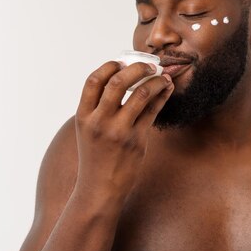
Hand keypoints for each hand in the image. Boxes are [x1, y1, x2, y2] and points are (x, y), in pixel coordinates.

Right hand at [74, 60, 173, 197]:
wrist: (100, 189)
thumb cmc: (96, 157)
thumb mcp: (87, 130)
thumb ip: (98, 108)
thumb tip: (120, 79)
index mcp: (84, 116)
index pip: (94, 80)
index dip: (110, 66)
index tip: (122, 61)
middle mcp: (100, 121)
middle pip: (119, 82)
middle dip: (138, 68)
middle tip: (149, 65)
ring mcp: (119, 131)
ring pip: (141, 94)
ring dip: (156, 80)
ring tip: (163, 76)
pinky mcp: (137, 140)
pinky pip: (153, 111)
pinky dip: (162, 96)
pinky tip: (167, 89)